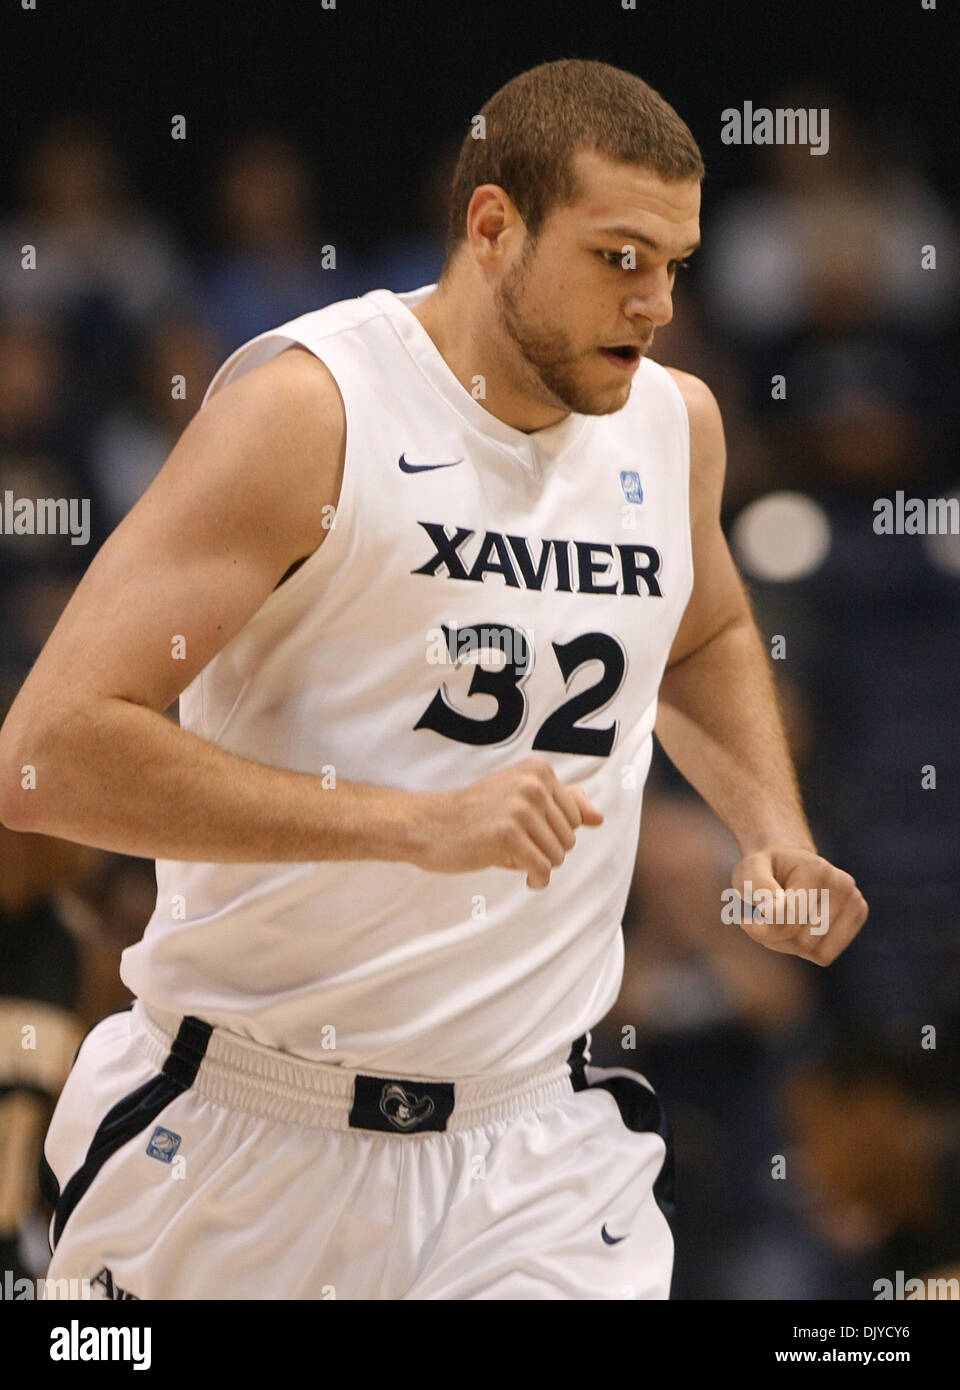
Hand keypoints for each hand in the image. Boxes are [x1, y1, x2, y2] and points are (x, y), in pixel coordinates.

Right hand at [414, 756, 603, 888]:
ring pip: (558, 856)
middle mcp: (533, 784)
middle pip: (568, 838)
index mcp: (538, 770)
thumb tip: (598, 818)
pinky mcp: (507, 835)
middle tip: (517, 847)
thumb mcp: (519, 796)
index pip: (575, 817)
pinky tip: (525, 879)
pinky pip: (542, 870)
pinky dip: (537, 881)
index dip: (553, 833)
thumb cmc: (477, 813)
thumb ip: (561, 801)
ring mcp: (520, 808)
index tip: (527, 832)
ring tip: (514, 858)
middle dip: (547, 850)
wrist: (430, 824)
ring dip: (539, 866)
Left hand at [731, 847, 867, 964]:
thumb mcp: (749, 870)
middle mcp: (843, 885)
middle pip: (802, 941)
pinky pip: (824, 955)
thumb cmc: (765, 868)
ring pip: (815, 952)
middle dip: (774, 937)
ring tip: (781, 921)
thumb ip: (757, 886)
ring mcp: (855, 901)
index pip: (788, 921)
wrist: (788, 862)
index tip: (746, 919)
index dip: (760, 929)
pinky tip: (798, 926)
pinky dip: (805, 949)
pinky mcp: (858, 916)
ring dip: (788, 945)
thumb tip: (774, 911)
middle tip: (763, 919)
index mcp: (817, 870)